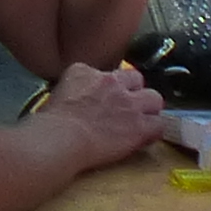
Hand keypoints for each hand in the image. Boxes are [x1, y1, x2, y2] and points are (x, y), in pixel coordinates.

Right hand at [40, 59, 166, 169]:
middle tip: (127, 107)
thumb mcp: (57, 91)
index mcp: (86, 71)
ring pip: (154, 99)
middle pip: (136, 78)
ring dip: (148, 109)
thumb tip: (78, 97)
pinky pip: (159, 125)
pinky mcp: (140, 126)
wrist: (61, 137)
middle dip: (134, 91)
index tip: (107, 97)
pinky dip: (152, 132)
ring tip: (139, 122)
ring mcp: (129, 103)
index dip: (111, 86)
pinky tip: (142, 139)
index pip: (109, 72)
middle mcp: (111, 81)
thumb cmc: (51, 122)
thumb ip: (74, 87)